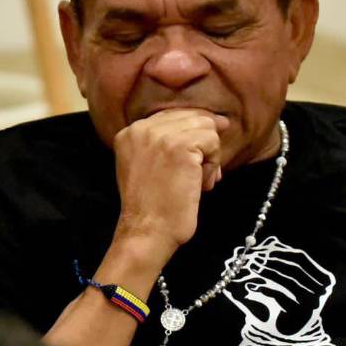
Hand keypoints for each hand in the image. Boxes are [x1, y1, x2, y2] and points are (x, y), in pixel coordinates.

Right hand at [111, 109, 228, 261]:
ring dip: (210, 155)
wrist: (147, 230)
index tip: (193, 161)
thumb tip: (217, 121)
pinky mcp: (181, 146)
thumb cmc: (152, 206)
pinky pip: (213, 142)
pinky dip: (214, 165)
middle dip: (202, 144)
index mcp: (129, 132)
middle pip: (192, 117)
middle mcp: (141, 128)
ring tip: (198, 180)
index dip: (192, 134)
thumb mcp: (146, 164)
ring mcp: (161, 135)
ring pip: (206, 127)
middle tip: (197, 175)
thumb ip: (165, 142)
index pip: (173, 115)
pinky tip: (201, 184)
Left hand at [224, 237, 335, 335]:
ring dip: (267, 273)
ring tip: (251, 268)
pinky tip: (252, 287)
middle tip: (253, 258)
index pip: (301, 258)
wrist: (287, 330)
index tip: (263, 249)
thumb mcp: (286, 279)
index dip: (281, 252)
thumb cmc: (287, 300)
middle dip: (272, 261)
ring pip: (287, 281)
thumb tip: (272, 240)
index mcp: (324, 278)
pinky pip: (280, 296)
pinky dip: (264, 289)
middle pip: (294, 268)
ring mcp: (314, 303)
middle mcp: (323, 290)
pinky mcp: (301, 314)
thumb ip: (282, 260)